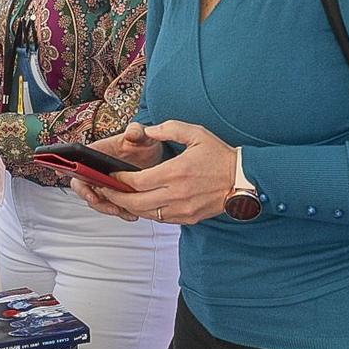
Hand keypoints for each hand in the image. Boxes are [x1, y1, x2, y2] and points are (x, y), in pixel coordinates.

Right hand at [67, 123, 168, 220]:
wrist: (153, 156)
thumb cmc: (142, 143)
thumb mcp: (141, 135)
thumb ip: (137, 131)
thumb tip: (132, 133)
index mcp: (96, 152)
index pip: (78, 166)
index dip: (77, 178)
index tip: (86, 189)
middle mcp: (95, 169)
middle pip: (84, 188)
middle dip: (95, 200)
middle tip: (110, 205)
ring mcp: (104, 183)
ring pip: (98, 200)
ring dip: (108, 208)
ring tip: (123, 211)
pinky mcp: (114, 193)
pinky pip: (111, 205)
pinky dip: (120, 212)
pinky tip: (131, 214)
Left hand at [91, 121, 234, 225]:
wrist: (244, 179)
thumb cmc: (220, 155)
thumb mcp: (195, 133)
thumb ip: (168, 129)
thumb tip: (148, 131)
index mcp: (176, 172)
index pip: (137, 182)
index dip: (119, 181)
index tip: (110, 176)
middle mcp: (176, 194)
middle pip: (135, 202)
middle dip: (116, 197)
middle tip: (104, 190)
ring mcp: (182, 209)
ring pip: (146, 214)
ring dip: (130, 207)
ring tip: (119, 198)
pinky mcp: (188, 218)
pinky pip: (161, 219)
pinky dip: (148, 213)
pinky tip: (141, 204)